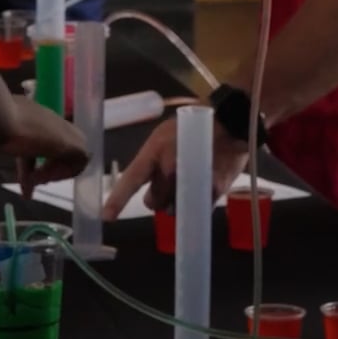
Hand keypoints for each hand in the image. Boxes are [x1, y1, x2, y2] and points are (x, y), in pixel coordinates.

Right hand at [0, 97, 89, 195]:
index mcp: (25, 121)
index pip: (37, 146)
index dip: (32, 169)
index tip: (25, 188)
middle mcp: (44, 122)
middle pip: (60, 148)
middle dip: (51, 169)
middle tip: (34, 182)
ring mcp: (57, 128)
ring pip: (76, 149)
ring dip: (59, 170)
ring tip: (38, 180)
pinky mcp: (65, 138)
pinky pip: (82, 157)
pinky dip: (68, 171)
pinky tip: (43, 177)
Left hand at [103, 114, 251, 218]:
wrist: (231, 122)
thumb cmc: (194, 127)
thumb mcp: (165, 137)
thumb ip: (154, 164)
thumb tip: (151, 195)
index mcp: (155, 152)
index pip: (132, 179)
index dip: (118, 200)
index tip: (106, 217)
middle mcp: (170, 167)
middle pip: (155, 202)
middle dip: (161, 197)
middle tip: (174, 182)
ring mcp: (191, 180)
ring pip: (176, 209)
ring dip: (180, 202)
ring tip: (192, 179)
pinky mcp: (211, 190)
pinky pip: (198, 209)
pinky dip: (199, 202)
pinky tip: (206, 182)